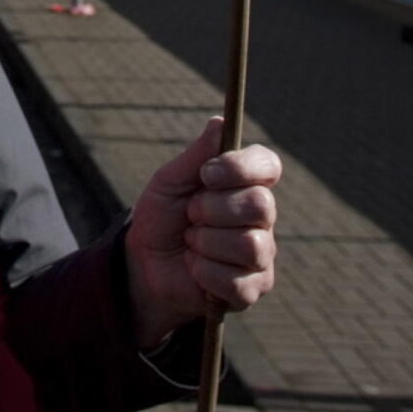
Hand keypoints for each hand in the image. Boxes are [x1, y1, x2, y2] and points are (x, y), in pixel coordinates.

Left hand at [123, 116, 280, 346]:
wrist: (145, 265)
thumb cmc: (162, 217)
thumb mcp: (169, 182)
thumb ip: (196, 156)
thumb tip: (219, 123)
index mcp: (245, 184)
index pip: (268, 166)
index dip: (241, 168)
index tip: (208, 173)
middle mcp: (261, 218)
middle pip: (260, 205)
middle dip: (212, 209)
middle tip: (191, 214)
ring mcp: (261, 255)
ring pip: (249, 244)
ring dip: (206, 242)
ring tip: (191, 242)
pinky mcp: (252, 288)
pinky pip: (238, 281)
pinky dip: (204, 272)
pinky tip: (195, 268)